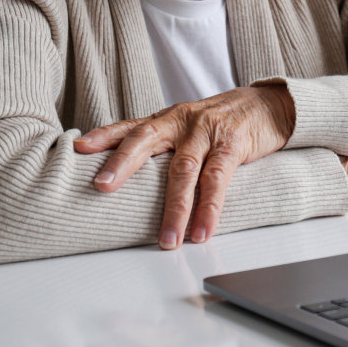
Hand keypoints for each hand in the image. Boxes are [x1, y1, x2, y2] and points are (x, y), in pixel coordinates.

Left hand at [75, 85, 296, 249]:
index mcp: (167, 119)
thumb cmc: (223, 121)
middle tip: (101, 186)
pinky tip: (202, 230)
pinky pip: (217, 180)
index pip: (130, 126)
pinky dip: (208, 208)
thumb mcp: (188, 127)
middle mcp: (181, 122)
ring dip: (173, 209)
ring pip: (183, 171)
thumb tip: (132, 177)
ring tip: (166, 241)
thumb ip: (164, 147)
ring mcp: (206, 132)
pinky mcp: (232, 146)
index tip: (78, 147)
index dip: (104, 135)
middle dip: (122, 163)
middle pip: (145, 140)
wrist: (268, 105)